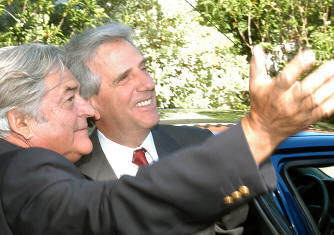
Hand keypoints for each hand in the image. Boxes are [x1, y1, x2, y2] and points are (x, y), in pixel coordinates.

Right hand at [242, 45, 333, 162]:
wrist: (265, 130)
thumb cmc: (260, 103)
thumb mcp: (255, 85)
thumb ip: (257, 66)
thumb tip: (257, 48)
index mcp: (274, 92)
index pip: (286, 79)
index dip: (298, 67)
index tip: (310, 54)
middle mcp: (287, 103)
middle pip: (306, 89)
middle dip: (322, 75)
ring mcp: (298, 112)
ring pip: (318, 99)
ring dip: (331, 86)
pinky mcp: (307, 119)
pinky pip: (324, 110)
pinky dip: (333, 100)